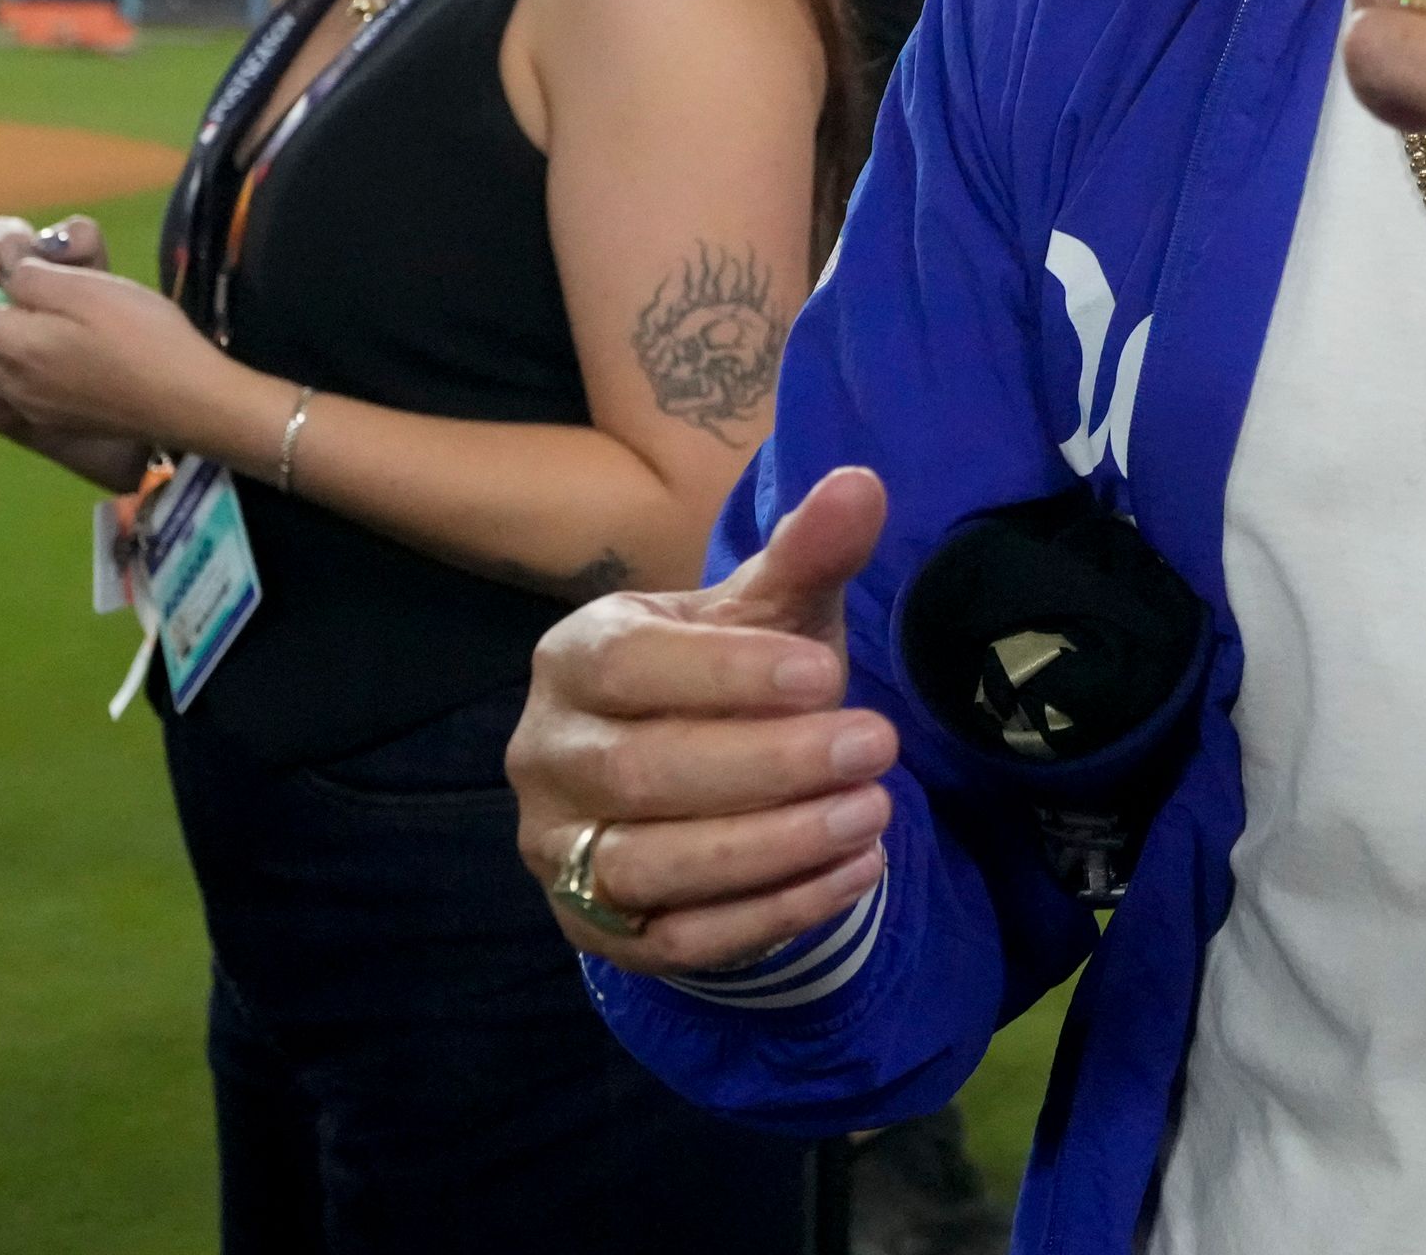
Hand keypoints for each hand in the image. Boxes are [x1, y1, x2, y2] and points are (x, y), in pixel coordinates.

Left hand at [0, 158, 147, 485]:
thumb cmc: (143, 339)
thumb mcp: (88, 289)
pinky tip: (8, 350)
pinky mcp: (52, 416)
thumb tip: (4, 274)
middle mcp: (4, 377)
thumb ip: (32, 276)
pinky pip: (0, 383)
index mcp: (8, 341)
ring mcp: (27, 403)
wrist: (191, 404)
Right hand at [507, 469, 904, 975]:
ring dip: (772, 847)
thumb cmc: (733, 675)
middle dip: (768, 765)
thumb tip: (862, 484)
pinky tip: (855, 874)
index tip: (824, 674)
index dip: (723, 673)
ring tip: (874, 814)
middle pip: (640, 772)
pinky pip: (678, 940)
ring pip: (650, 866)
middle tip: (878, 746)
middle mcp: (547, 755)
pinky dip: (771, 913)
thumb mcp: (770, 610)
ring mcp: (560, 850)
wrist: (695, 771)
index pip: (628, 665)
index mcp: (574, 658)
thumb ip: (807, 554)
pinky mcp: (597, 929)